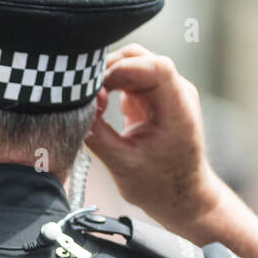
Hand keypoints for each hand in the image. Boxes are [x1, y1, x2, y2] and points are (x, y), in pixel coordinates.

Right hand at [83, 44, 223, 236]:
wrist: (182, 198)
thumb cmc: (160, 186)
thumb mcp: (122, 164)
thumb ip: (97, 133)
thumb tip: (74, 108)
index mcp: (177, 108)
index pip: (154, 66)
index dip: (120, 69)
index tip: (95, 89)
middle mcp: (176, 93)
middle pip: (140, 59)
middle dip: (108, 70)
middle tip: (85, 93)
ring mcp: (166, 94)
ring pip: (132, 65)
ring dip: (108, 78)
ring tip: (91, 103)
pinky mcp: (154, 100)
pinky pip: (130, 80)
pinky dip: (110, 88)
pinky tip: (99, 108)